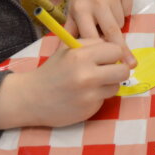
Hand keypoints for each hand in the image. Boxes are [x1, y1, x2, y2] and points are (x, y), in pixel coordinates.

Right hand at [0, 38, 128, 128]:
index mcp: (81, 56)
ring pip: (116, 86)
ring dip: (108, 84)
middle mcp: (86, 75)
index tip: (107, 58)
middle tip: (107, 71)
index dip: (113, 54)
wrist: (31, 98)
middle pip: (123, 71)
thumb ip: (93, 45)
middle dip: (117, 70)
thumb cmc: (53, 70)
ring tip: (92, 84)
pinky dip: (98, 97)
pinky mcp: (88, 109)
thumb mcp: (69, 50)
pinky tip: (84, 96)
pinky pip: (104, 99)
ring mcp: (88, 95)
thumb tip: (118, 47)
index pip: (116, 50)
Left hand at [66, 0, 134, 66]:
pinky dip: (124, 12)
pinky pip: (129, 11)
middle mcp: (96, 1)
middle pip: (112, 32)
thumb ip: (71, 31)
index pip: (91, 37)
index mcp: (80, 9)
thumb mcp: (72, 11)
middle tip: (131, 64)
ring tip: (107, 16)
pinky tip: (116, 5)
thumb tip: (65, 54)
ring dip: (116, 25)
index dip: (100, 52)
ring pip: (121, 22)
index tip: (109, 65)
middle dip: (122, 50)